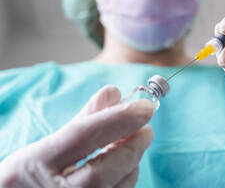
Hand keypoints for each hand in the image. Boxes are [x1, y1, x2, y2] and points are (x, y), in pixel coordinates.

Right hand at [0, 86, 154, 187]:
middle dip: (131, 147)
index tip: (145, 107)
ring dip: (130, 164)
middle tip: (147, 129)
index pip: (81, 137)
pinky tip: (124, 166)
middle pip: (101, 172)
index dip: (117, 119)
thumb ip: (84, 120)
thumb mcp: (46, 146)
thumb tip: (114, 93)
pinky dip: (125, 179)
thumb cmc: (29, 177)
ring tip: (132, 145)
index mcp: (33, 166)